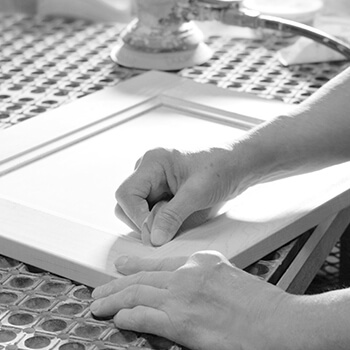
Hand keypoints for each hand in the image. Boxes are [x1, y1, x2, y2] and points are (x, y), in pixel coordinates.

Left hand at [91, 251, 292, 349]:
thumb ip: (200, 278)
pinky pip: (145, 317)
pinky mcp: (183, 323)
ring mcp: (183, 297)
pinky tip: (117, 319)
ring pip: (136, 295)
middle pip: (141, 278)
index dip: (134, 266)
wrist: (281, 322)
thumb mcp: (227, 277)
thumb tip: (178, 289)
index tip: (121, 267)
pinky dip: (127, 317)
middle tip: (99, 290)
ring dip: (113, 301)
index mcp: (200, 261)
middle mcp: (188, 274)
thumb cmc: (260, 303)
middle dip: (115, 285)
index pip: (158, 263)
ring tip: (98, 305)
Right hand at [115, 147, 239, 245]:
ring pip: (136, 210)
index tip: (154, 232)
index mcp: (152, 163)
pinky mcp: (161, 191)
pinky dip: (159, 221)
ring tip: (176, 219)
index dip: (137, 216)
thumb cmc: (219, 169)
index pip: (126, 194)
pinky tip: (178, 218)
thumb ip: (172, 216)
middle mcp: (148, 171)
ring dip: (151, 222)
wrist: (236, 166)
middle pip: (126, 204)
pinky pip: (150, 211)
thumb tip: (153, 238)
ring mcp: (154, 182)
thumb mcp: (196, 194)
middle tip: (165, 230)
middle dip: (142, 221)